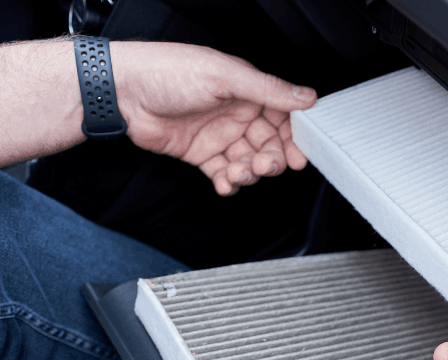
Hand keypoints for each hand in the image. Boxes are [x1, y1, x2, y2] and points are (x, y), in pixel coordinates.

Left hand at [112, 42, 316, 195]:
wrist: (122, 91)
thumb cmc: (166, 71)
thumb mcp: (225, 76)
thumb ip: (268, 89)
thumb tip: (306, 96)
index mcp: (247, 91)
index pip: (283, 118)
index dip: (295, 138)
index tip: (299, 154)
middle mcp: (236, 114)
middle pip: (270, 145)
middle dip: (272, 160)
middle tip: (265, 165)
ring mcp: (219, 135)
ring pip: (249, 163)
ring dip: (249, 173)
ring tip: (238, 172)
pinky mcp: (201, 154)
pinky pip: (224, 174)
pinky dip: (229, 183)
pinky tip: (225, 182)